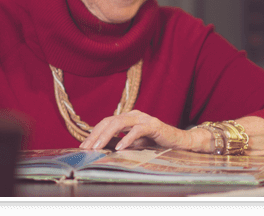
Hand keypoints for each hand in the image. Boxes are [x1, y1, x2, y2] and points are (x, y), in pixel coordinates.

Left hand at [78, 110, 199, 151]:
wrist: (179, 141)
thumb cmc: (156, 143)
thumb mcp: (135, 143)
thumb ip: (120, 142)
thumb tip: (101, 148)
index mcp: (129, 117)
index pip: (106, 122)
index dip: (94, 133)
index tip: (84, 145)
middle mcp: (134, 114)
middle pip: (110, 120)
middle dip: (96, 134)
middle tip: (87, 147)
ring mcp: (144, 118)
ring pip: (120, 123)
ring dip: (107, 136)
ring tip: (98, 147)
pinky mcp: (153, 125)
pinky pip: (137, 130)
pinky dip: (127, 139)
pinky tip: (119, 147)